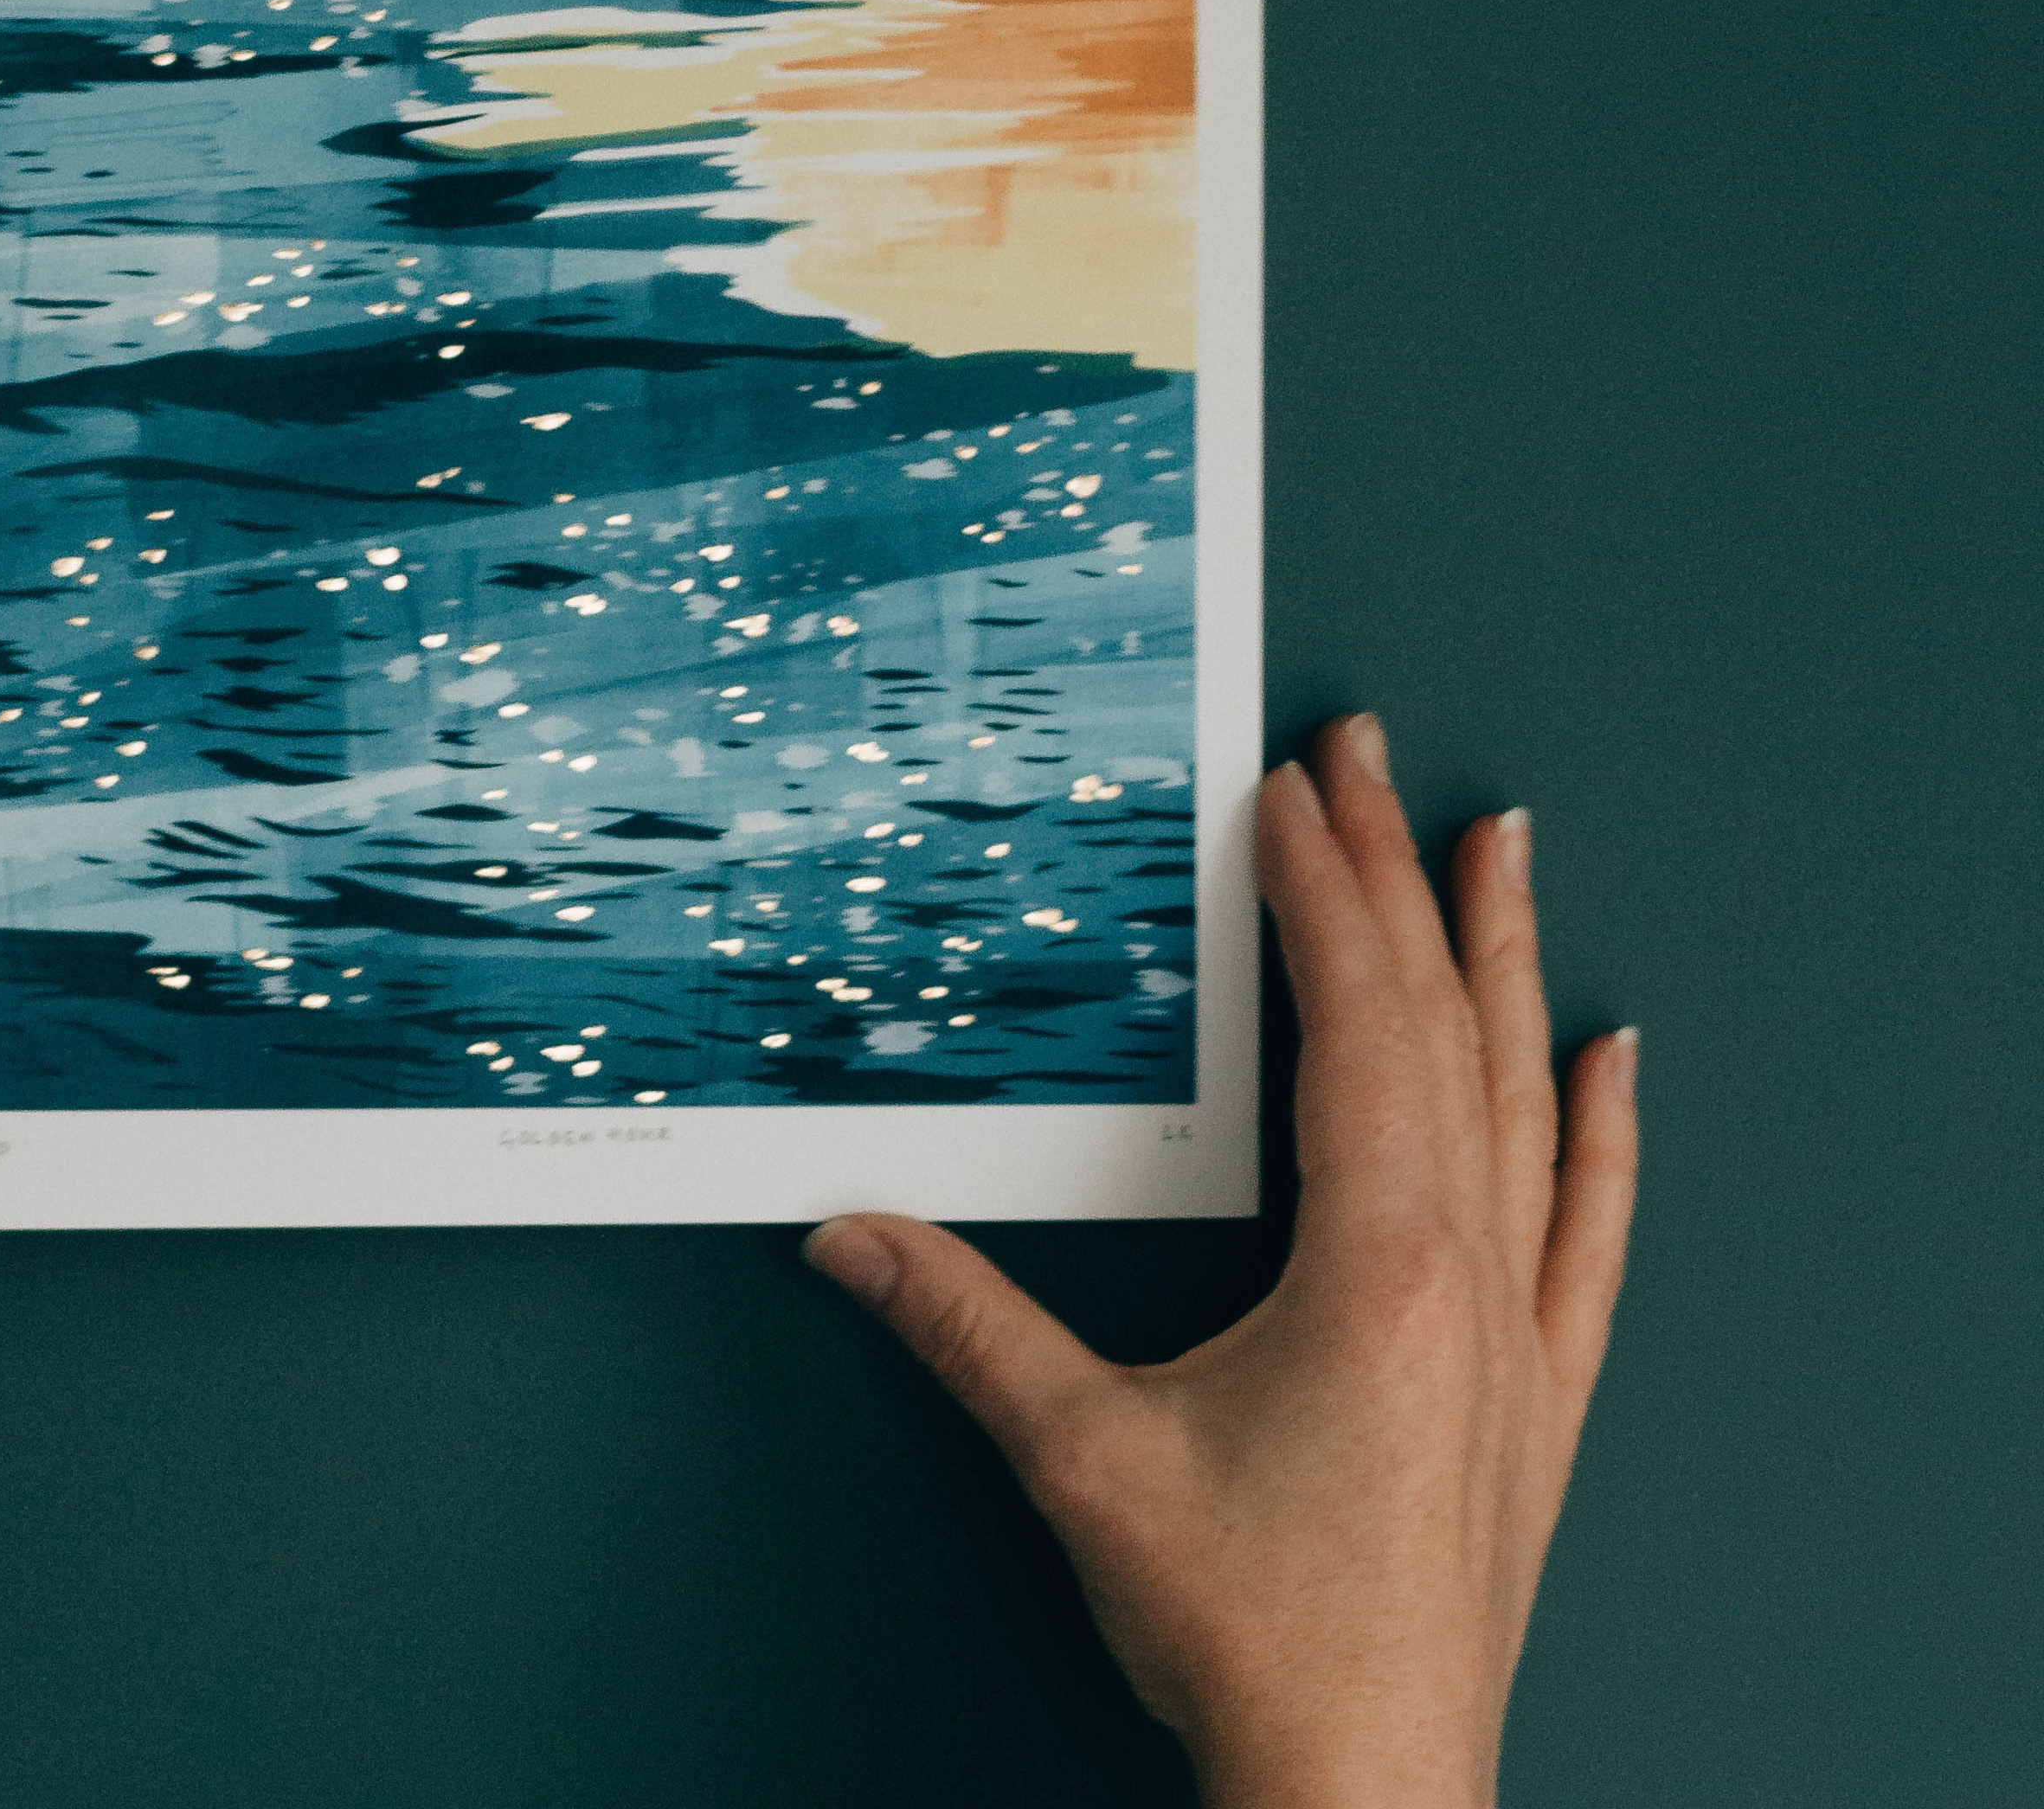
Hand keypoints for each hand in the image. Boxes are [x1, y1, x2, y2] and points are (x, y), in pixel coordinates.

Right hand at [805, 716, 1636, 1808]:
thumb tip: (848, 1232)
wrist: (1363, 1786)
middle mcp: (1467, 1274)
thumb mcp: (1082, 1459)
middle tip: (1368, 756)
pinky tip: (1615, 1058)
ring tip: (1501, 841)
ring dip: (1504, 959)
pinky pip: (1592, 1230)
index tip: (1291, 790)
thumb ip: (962, 1326)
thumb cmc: (1250, 1631)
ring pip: (1524, 1099)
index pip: (1354, 1022)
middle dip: (1397, 874)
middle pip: (1441, 1026)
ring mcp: (1517, 1331)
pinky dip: (1605, 1132)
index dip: (1317, 891)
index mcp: (1374, 1263)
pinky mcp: (1540, 1395)